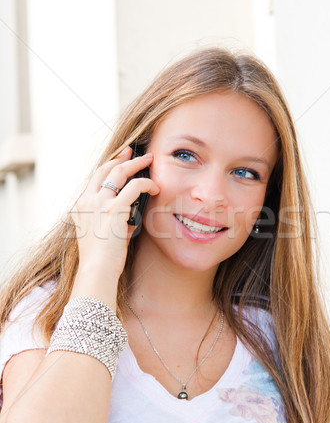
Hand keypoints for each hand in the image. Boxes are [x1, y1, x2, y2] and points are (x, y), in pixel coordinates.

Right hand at [71, 146, 159, 278]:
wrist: (97, 271)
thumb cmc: (102, 260)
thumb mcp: (105, 237)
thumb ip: (115, 224)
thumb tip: (129, 221)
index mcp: (81, 207)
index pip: (95, 178)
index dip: (109, 166)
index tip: (121, 159)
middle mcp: (87, 201)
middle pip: (105, 169)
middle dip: (121, 158)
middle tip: (134, 152)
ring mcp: (99, 204)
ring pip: (119, 172)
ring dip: (136, 164)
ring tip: (149, 160)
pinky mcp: (114, 210)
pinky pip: (134, 187)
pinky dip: (147, 184)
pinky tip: (155, 187)